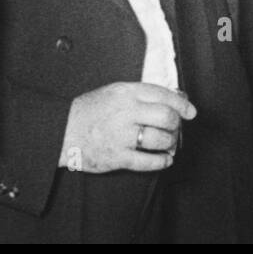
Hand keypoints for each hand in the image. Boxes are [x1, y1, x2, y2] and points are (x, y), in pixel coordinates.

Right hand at [59, 82, 195, 173]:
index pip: (163, 95)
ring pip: (161, 139)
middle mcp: (125, 112)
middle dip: (176, 125)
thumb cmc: (90, 110)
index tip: (190, 111)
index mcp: (125, 92)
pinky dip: (162, 161)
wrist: (62, 130)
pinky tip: (165, 159)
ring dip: (170, 143)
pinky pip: (148, 161)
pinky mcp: (117, 157)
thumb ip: (141, 94)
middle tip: (175, 129)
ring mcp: (121, 136)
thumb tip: (175, 98)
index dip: (182, 104)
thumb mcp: (114, 92)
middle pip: (166, 117)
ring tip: (168, 144)